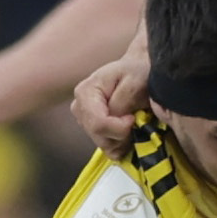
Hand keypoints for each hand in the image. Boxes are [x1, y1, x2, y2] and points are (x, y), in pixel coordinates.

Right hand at [74, 28, 153, 155]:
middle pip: (100, 138)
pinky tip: (130, 129)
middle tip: (136, 119)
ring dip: (123, 139)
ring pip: (104, 144)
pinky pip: (108, 147)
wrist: (137, 69)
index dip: (120, 128)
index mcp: (85, 93)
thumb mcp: (134, 81)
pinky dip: (121, 143)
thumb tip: (118, 120)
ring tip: (134, 120)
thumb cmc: (136, 71)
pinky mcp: (93, 130)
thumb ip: (123, 101)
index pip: (98, 124)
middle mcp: (79, 108)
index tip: (134, 118)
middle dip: (122, 135)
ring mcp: (84, 120)